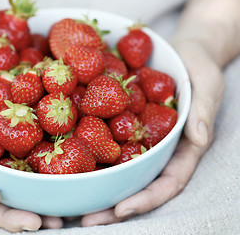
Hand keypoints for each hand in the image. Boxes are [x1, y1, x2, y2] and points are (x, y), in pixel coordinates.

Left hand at [81, 40, 223, 225]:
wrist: (180, 51)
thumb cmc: (198, 66)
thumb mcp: (207, 82)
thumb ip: (204, 108)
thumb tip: (200, 138)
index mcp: (180, 149)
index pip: (167, 182)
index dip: (145, 199)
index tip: (120, 210)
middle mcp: (155, 150)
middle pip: (135, 184)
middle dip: (111, 206)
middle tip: (85, 221)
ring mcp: (136, 139)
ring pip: (115, 169)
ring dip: (93, 188)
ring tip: (67, 206)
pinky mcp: (119, 123)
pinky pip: (101, 141)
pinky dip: (83, 153)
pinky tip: (60, 162)